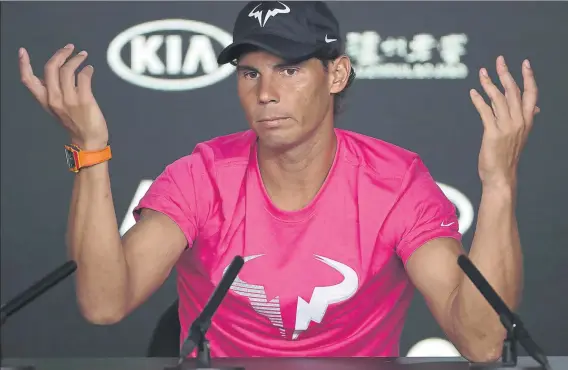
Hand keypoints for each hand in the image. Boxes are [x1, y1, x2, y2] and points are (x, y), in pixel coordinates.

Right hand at [19, 44, 108, 149]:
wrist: (88, 140)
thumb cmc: (74, 123)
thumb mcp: (56, 108)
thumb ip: (52, 92)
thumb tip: (54, 73)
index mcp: (45, 100)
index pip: (29, 80)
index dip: (24, 64)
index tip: (23, 51)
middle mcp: (54, 99)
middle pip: (51, 68)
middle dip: (60, 54)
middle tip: (69, 48)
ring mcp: (69, 99)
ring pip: (68, 70)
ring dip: (76, 59)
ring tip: (83, 56)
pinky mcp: (85, 100)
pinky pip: (84, 77)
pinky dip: (87, 70)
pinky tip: (89, 69)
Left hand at [470, 56, 538, 187]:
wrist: (501, 176)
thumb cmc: (507, 155)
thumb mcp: (520, 136)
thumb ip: (524, 119)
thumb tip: (535, 108)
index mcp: (527, 121)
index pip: (531, 94)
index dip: (528, 77)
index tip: (524, 63)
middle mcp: (519, 122)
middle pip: (513, 91)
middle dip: (506, 73)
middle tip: (499, 60)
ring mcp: (506, 127)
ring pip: (498, 98)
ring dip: (489, 83)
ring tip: (482, 73)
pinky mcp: (493, 133)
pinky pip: (485, 111)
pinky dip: (478, 100)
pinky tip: (473, 92)